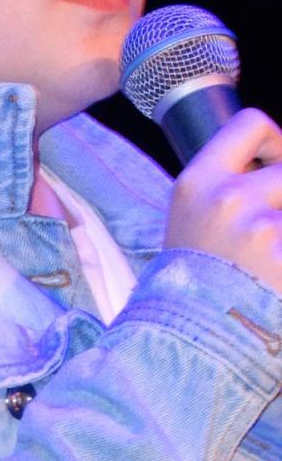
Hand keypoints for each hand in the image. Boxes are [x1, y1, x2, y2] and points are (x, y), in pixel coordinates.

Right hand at [165, 107, 281, 294]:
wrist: (188, 338)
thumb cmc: (193, 279)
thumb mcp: (192, 218)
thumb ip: (228, 185)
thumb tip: (272, 163)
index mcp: (199, 181)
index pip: (251, 123)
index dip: (275, 140)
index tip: (275, 163)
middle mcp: (229, 199)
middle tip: (270, 226)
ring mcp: (262, 231)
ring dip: (281, 236)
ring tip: (266, 262)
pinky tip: (273, 277)